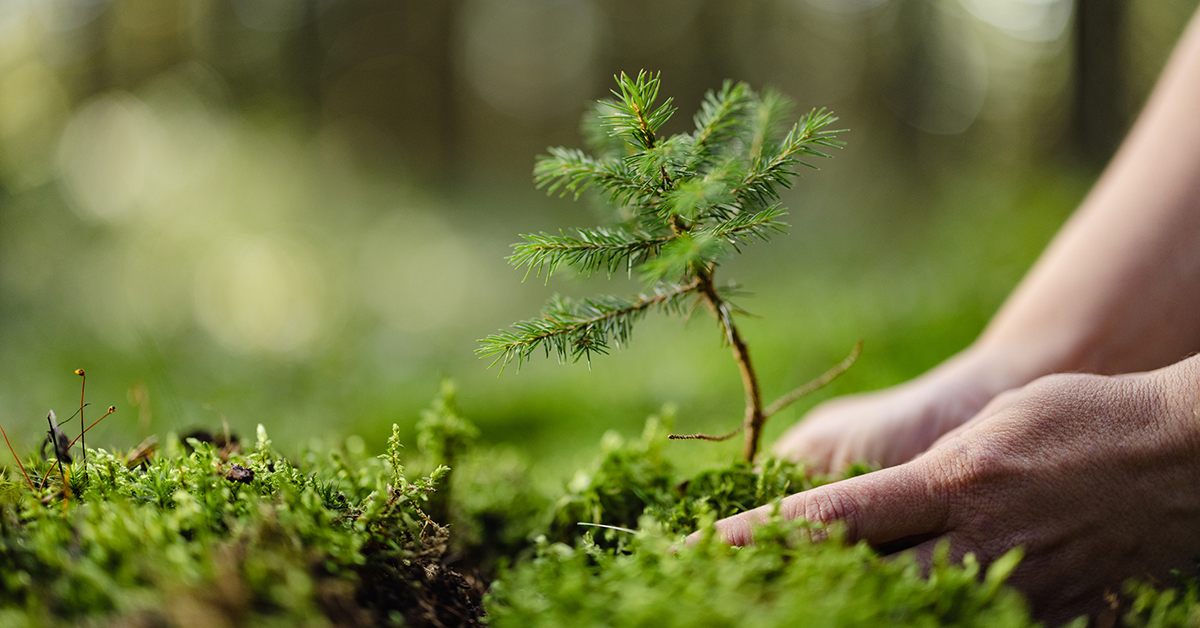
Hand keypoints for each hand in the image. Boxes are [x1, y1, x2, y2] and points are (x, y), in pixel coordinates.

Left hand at [701, 356, 1199, 621]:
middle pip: (863, 586)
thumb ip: (923, 479)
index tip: (708, 549)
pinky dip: (943, 623)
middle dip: (799, 593)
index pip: (836, 518)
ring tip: (810, 607)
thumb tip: (860, 515)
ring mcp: (1020, 594)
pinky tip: (915, 615)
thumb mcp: (989, 431)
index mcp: (952, 484)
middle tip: (738, 597)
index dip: (763, 537)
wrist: (1188, 454)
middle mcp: (976, 545)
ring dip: (861, 614)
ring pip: (917, 621)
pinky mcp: (1061, 625)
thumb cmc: (1081, 420)